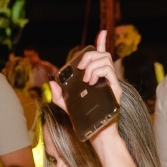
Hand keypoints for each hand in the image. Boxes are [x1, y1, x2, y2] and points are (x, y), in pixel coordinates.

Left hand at [49, 30, 123, 147]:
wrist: (98, 134)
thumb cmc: (85, 120)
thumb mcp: (68, 106)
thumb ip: (59, 96)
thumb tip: (51, 83)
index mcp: (97, 78)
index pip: (101, 56)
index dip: (102, 42)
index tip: (102, 32)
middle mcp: (106, 78)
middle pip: (101, 55)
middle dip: (88, 56)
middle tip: (79, 69)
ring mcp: (111, 82)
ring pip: (105, 59)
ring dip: (92, 65)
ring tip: (85, 79)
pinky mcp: (115, 88)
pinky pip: (108, 70)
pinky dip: (97, 71)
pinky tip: (90, 81)